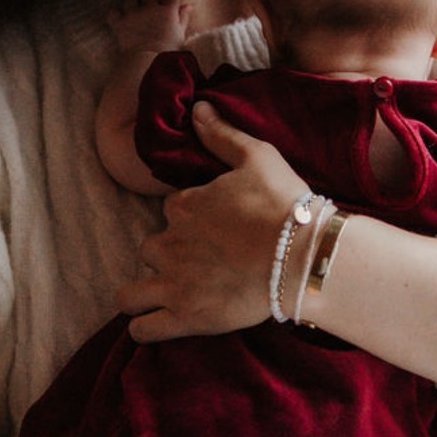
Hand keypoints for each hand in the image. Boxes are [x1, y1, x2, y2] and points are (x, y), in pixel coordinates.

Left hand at [109, 0, 192, 54]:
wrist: (149, 64)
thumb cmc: (169, 53)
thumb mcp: (181, 35)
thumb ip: (183, 18)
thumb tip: (188, 5)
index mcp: (168, 11)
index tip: (168, 1)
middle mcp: (150, 8)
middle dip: (150, 0)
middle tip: (150, 11)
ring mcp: (134, 15)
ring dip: (130, 4)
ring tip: (132, 12)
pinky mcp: (120, 23)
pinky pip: (112, 12)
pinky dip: (113, 15)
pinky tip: (118, 19)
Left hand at [115, 104, 309, 339]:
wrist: (304, 255)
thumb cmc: (283, 204)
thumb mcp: (256, 156)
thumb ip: (221, 134)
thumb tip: (196, 108)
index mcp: (185, 205)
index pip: (173, 209)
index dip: (190, 216)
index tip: (214, 223)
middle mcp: (171, 243)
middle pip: (151, 247)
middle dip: (168, 253)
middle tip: (199, 260)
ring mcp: (175, 284)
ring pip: (132, 292)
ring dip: (142, 292)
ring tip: (162, 295)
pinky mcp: (186, 318)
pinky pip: (144, 327)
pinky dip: (144, 326)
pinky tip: (154, 323)